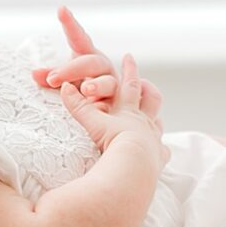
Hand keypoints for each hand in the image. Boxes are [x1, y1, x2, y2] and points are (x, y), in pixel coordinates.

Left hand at [34, 4, 163, 126]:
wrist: (108, 106)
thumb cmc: (83, 88)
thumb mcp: (66, 80)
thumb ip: (53, 76)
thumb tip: (34, 73)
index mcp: (87, 55)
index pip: (78, 37)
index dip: (70, 23)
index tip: (61, 9)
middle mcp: (102, 66)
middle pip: (89, 62)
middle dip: (71, 70)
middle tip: (53, 79)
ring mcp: (113, 83)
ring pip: (107, 81)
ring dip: (97, 85)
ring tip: (86, 90)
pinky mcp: (120, 102)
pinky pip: (114, 103)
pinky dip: (106, 106)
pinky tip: (99, 110)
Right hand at [55, 53, 167, 171]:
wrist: (132, 169)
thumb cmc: (113, 146)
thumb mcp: (92, 124)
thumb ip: (78, 106)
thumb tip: (63, 87)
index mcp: (130, 112)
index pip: (130, 84)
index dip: (129, 69)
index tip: (129, 56)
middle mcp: (145, 123)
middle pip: (151, 98)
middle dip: (147, 88)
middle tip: (144, 82)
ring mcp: (154, 140)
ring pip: (158, 123)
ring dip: (155, 117)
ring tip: (153, 116)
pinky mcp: (157, 158)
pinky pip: (162, 151)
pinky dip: (159, 149)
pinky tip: (157, 151)